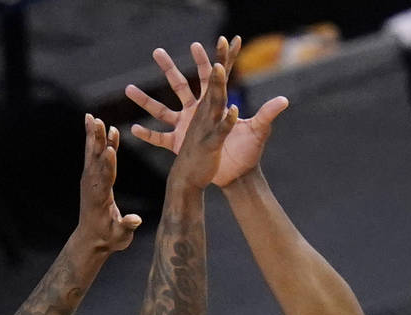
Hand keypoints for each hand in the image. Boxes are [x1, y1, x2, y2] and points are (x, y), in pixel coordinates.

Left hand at [74, 114, 142, 252]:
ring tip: (92, 117)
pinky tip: (100, 127)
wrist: (92, 239)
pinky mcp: (92, 177)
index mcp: (100, 198)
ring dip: (93, 135)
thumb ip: (127, 226)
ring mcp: (90, 180)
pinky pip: (95, 156)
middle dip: (96, 141)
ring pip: (92, 154)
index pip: (105, 178)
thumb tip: (135, 220)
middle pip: (95, 160)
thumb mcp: (121, 237)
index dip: (107, 163)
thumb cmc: (109, 238)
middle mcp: (92, 185)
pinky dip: (97, 141)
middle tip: (96, 122)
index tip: (108, 148)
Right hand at [127, 37, 287, 186]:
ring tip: (127, 88)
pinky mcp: (180, 145)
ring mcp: (187, 128)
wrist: (234, 177)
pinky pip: (160, 138)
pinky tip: (132, 128)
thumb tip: (284, 100)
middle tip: (156, 51)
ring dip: (145, 100)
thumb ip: (266, 115)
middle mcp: (198, 114)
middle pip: (181, 86)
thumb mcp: (256, 133)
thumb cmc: (245, 155)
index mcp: (214, 107)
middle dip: (168, 69)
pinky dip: (147, 134)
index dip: (216, 60)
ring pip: (161, 110)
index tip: (220, 39)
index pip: (215, 78)